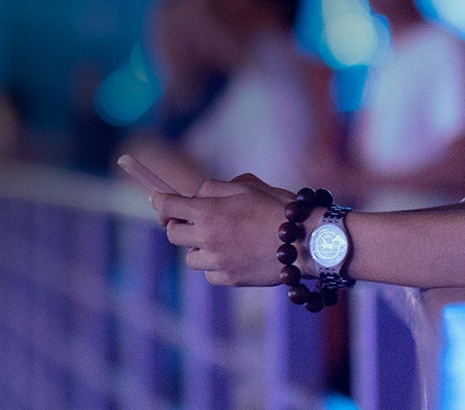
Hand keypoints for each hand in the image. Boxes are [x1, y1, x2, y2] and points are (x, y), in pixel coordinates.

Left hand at [154, 173, 294, 286]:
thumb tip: (195, 196)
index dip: (159, 200)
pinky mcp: (228, 279)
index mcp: (209, 211)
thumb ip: (215, 189)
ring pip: (190, 256)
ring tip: (222, 239)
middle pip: (172, 233)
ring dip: (198, 246)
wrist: (306, 241)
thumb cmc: (278, 208)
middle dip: (178, 225)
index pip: (167, 206)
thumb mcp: (247, 185)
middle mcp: (207, 237)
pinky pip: (209, 272)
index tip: (158, 199)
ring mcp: (217, 261)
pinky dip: (215, 264)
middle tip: (191, 220)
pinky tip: (234, 255)